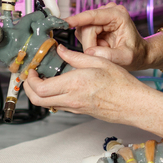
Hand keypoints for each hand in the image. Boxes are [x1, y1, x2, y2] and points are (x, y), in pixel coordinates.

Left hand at [22, 44, 150, 123]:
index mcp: (74, 84)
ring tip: (44, 79)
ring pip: (47, 105)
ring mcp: (75, 108)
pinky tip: (59, 85)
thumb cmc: (121, 83)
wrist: (133, 104)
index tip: (32, 70)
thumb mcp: (98, 61)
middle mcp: (72, 99)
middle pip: (38, 101)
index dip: (31, 80)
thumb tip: (61, 50)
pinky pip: (59, 106)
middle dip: (29, 89)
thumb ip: (76, 56)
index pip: (41, 88)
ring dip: (39, 93)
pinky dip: (52, 97)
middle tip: (31, 76)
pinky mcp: (80, 112)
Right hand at [65, 3, 148, 70]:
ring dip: (89, 43)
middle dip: (89, 43)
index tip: (64, 23)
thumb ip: (109, 55)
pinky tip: (100, 47)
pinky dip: (89, 43)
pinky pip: (84, 33)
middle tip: (99, 54)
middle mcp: (109, 11)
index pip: (93, 16)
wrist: (140, 54)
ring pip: (83, 29)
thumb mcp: (126, 57)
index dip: (77, 19)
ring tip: (104, 49)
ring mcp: (102, 16)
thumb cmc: (136, 54)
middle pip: (86, 25)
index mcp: (118, 15)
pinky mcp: (96, 23)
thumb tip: (90, 52)